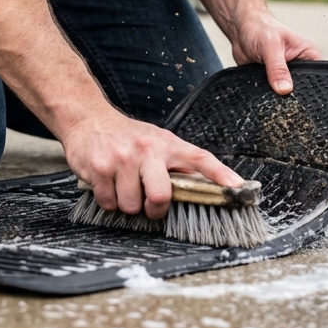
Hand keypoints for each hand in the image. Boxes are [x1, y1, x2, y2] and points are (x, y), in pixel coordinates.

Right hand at [61, 106, 241, 219]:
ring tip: (123, 184)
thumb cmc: (126, 136)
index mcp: (166, 144)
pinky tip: (107, 183)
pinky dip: (108, 201)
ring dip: (127, 204)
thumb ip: (177, 163)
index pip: (200, 158)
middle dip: (154, 208)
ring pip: (132, 206)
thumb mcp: (156, 141)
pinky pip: (109, 204)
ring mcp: (122, 159)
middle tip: (147, 201)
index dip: (221, 174)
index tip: (239, 188)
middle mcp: (147, 150)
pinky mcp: (100, 169)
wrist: (87, 119)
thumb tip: (205, 186)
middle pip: (161, 197)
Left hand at [232, 11, 322, 94]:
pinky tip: (260, 86)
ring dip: (275, 92)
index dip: (308, 86)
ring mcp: (287, 76)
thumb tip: (285, 89)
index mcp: (309, 55)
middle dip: (289, 92)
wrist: (240, 30)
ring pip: (286, 94)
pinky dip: (266, 93)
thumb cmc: (259, 28)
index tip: (293, 90)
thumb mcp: (270, 46)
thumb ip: (277, 68)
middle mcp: (300, 67)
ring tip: (266, 82)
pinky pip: (273, 94)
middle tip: (276, 86)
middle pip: (301, 89)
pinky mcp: (273, 82)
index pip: (317, 77)